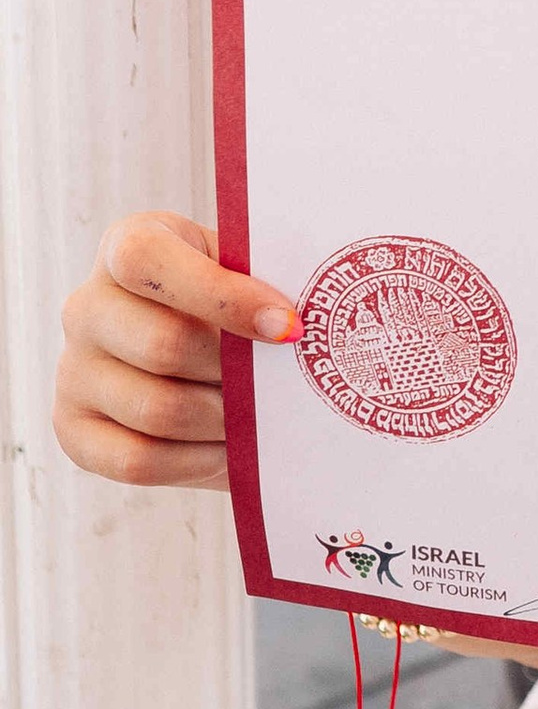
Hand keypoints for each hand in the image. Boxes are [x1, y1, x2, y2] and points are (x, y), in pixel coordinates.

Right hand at [55, 214, 296, 490]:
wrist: (212, 366)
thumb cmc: (241, 310)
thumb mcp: (252, 276)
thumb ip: (266, 283)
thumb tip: (294, 327)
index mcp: (128, 247)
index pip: (145, 260)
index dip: (221, 295)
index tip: (288, 327)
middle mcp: (86, 306)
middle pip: (162, 344)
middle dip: (235, 372)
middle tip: (278, 384)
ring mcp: (72, 370)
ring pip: (157, 408)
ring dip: (225, 420)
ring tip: (260, 417)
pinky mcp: (74, 430)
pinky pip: (136, 460)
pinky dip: (198, 461)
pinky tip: (231, 448)